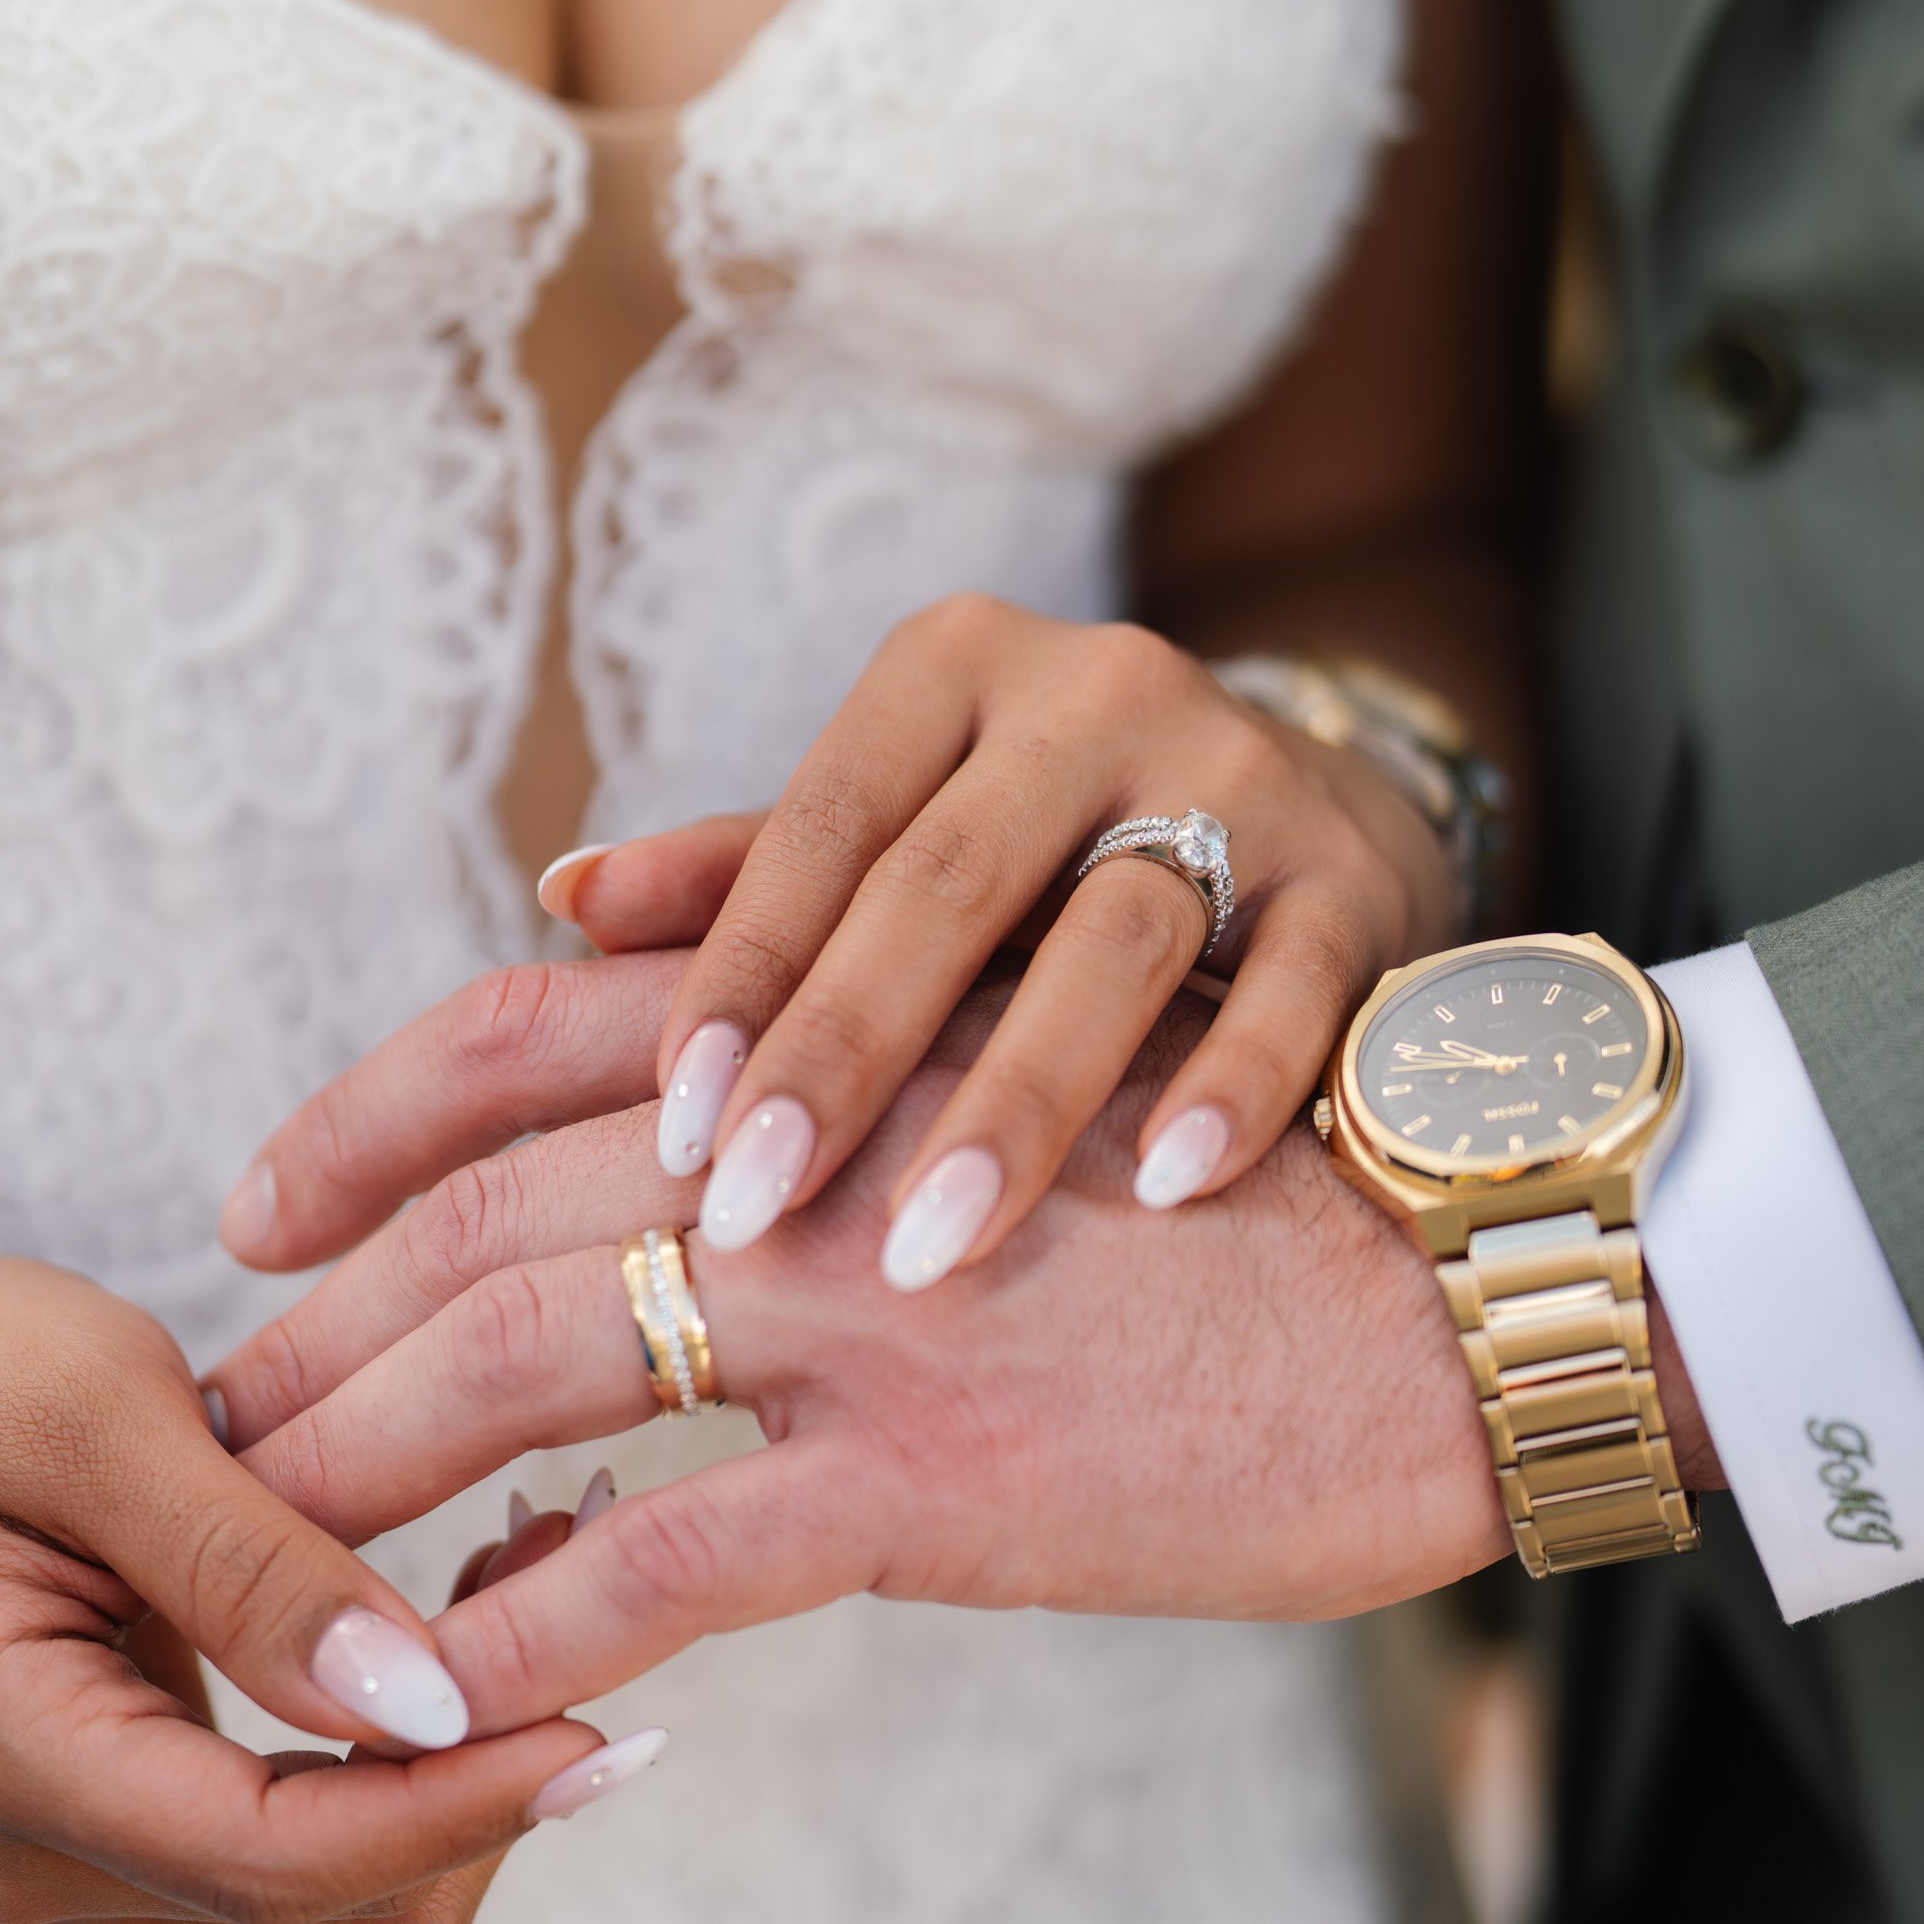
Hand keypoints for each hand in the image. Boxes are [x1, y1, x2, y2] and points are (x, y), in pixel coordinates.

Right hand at [0, 1219, 639, 1923]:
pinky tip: (470, 1619)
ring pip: (353, 1902)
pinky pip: (325, 1854)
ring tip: (541, 1561)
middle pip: (334, 1907)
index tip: (609, 1722)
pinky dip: (421, 1760)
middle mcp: (34, 1862)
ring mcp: (88, 1876)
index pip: (271, 1858)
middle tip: (590, 1561)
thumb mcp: (100, 1414)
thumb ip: (250, 1562)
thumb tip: (419, 1703)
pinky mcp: (145, 1847)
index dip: (455, 1805)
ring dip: (473, 1767)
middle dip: (488, 1776)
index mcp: (1, 1757)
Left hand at [209, 962, 1515, 1725]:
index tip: (255, 1208)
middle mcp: (827, 1137)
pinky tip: (444, 1681)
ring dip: (365, 1457)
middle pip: (489, 1204)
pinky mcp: (940, 1474)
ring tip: (258, 1556)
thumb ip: (851, 1091)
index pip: (534, 1034)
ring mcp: (872, 1304)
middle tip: (201, 1419)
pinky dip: (538, 1619)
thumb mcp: (1038, 1088)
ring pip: (535, 1356)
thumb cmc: (1252, 1200)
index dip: (370, 1116)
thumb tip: (677, 1166)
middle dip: (320, 1316)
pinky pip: (674, 1553)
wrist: (1461, 1299)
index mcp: (843, 1034)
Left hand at [542, 596, 1456, 1290]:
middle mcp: (1094, 692)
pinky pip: (1292, 985)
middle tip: (749, 1215)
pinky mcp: (1359, 877)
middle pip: (945, 878)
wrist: (1333, 839)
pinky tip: (1164, 1194)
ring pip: (1115, 934)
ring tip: (926, 1250)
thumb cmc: (1056, 870)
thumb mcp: (909, 839)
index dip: (740, 974)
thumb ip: (755, 871)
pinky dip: (1229, 1086)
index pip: (822, 821)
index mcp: (953, 674)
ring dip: (1016, 1101)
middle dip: (841, 1054)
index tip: (673, 1134)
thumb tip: (565, 894)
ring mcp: (1242, 775)